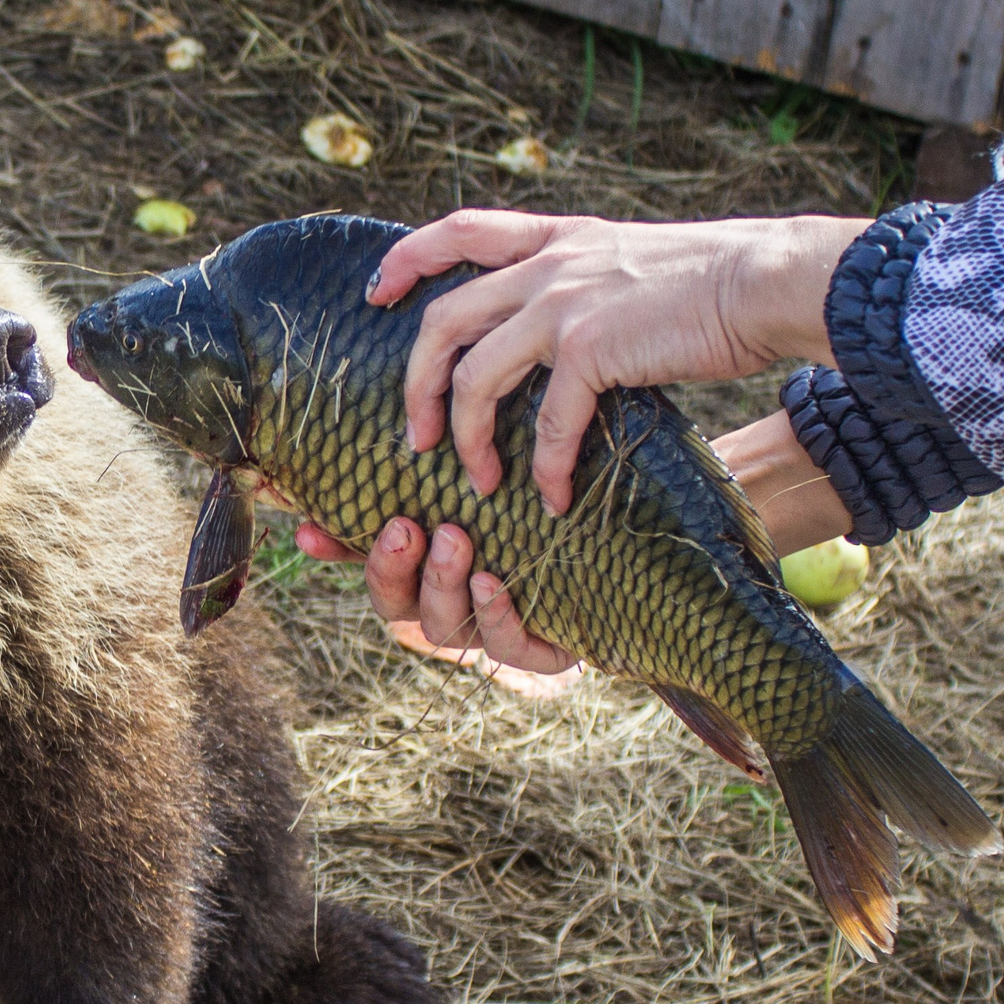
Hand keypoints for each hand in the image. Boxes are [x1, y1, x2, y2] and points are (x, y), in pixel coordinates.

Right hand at [295, 409, 855, 673]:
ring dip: (442, 586)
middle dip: (387, 566)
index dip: (335, 546)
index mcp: (447, 548)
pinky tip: (503, 582)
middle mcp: (467, 593)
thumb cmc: (604, 477)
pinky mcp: (554, 648)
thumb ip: (480, 416)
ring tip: (459, 542)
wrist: (694, 524)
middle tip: (404, 525)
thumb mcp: (537, 439)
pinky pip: (509, 649)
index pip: (371, 554)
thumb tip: (416, 353)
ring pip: (442, 630)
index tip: (309, 531)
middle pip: (395, 600)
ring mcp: (508, 625)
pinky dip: (498, 619)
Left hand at [368, 210, 868, 513]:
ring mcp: (564, 304)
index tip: (376, 294)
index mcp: (554, 240)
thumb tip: (555, 329)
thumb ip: (581, 284)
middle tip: (416, 436)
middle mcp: (548, 266)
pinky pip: (547, 421)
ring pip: (475, 376)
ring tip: (475, 479)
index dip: (407, 259)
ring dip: (467, 436)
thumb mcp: (628, 263)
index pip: (458, 230)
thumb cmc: (711, 285)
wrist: (768, 280)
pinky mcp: (592, 347)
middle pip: (442, 321)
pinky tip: (552, 498)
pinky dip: (545, 467)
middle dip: (418, 384)